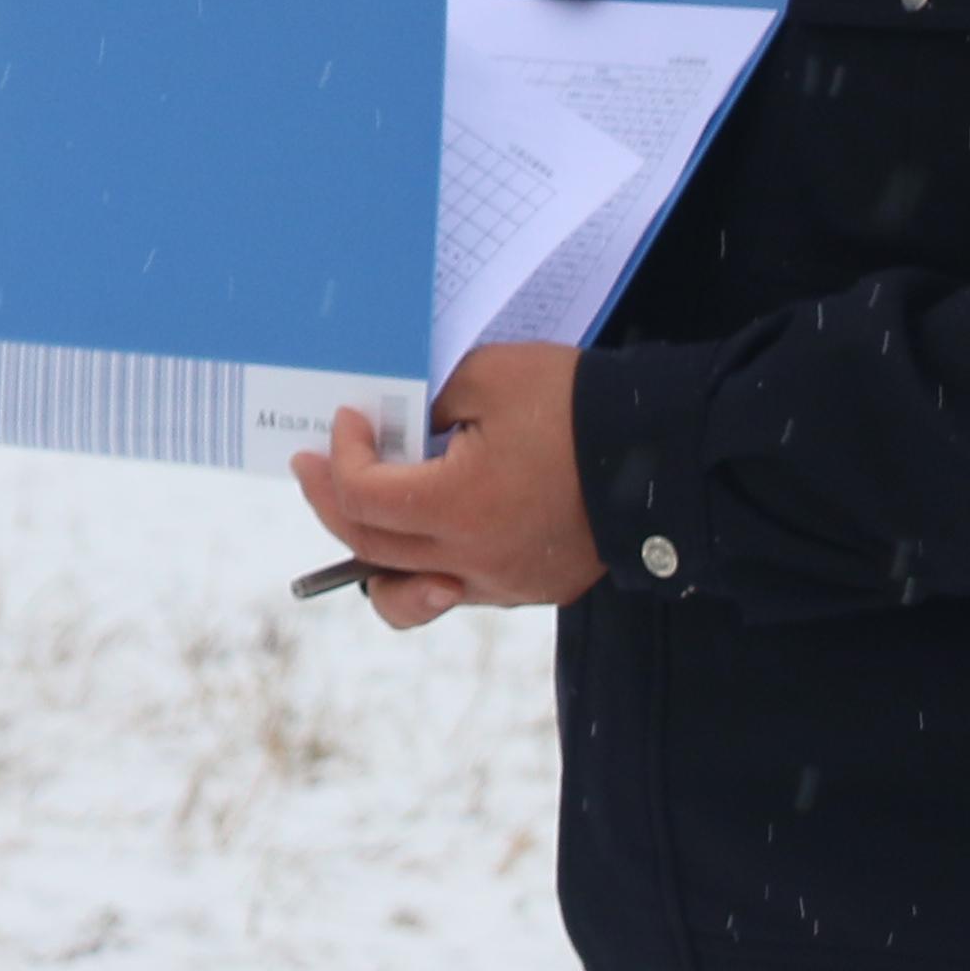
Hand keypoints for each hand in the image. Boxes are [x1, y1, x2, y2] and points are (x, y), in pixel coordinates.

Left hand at [291, 342, 603, 625]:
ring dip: (367, 552)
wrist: (661, 448)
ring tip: (348, 513)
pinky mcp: (531, 586)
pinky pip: (454, 586)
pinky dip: (420, 564)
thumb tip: (392, 431)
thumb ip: (425, 407)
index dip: (342, 455)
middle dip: (329, 502)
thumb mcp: (485, 379)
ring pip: (406, 591)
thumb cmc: (574, 404)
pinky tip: (412, 529)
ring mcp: (505, 582)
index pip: (364, 497)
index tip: (347, 419)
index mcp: (461, 508)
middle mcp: (476, 561)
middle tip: (308, 467)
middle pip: (370, 549)